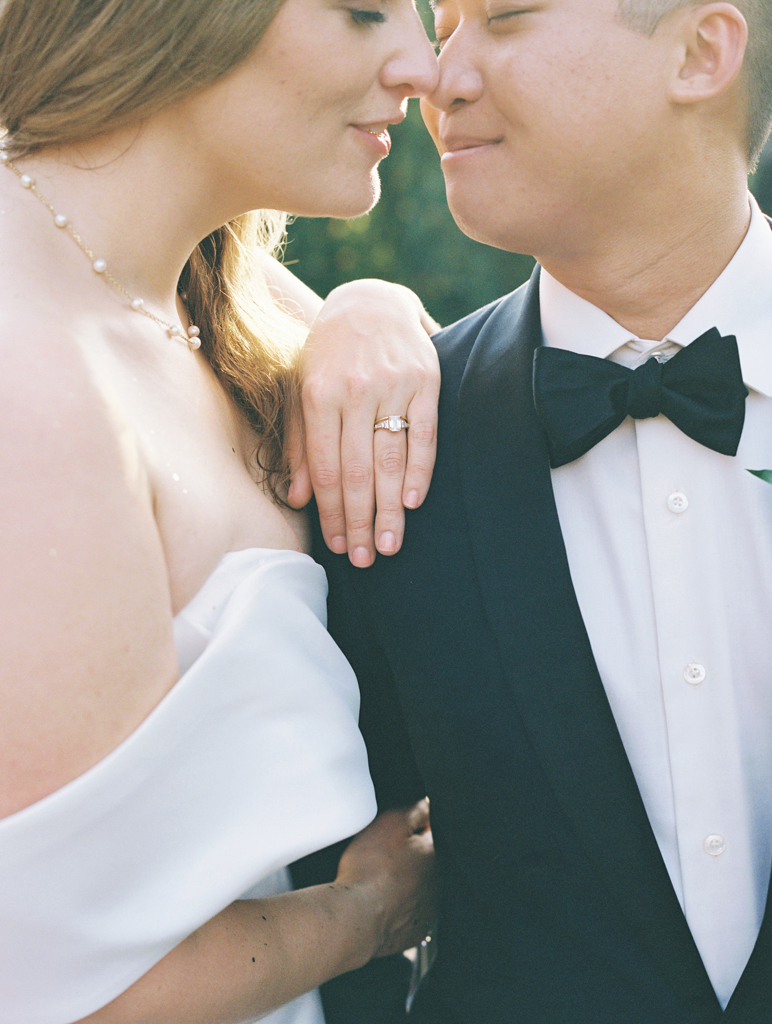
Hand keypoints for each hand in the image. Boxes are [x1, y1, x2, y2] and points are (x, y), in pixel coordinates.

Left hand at [286, 281, 439, 567]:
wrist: (369, 301)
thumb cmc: (326, 355)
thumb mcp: (300, 390)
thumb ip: (298, 444)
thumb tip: (297, 499)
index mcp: (318, 394)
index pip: (325, 468)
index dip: (331, 512)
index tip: (339, 547)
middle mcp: (355, 390)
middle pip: (358, 471)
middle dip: (361, 520)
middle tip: (366, 559)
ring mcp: (393, 385)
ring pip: (391, 459)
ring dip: (390, 508)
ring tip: (390, 544)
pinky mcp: (426, 379)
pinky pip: (425, 435)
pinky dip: (420, 470)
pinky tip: (413, 503)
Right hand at [335, 800, 435, 958]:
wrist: (353, 918)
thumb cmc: (369, 870)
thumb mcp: (391, 822)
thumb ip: (416, 809)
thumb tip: (429, 805)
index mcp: (438, 855)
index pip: (434, 832)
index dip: (415, 827)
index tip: (397, 832)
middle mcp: (440, 885)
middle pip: (428, 861)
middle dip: (411, 856)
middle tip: (383, 856)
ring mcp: (429, 911)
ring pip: (420, 888)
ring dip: (405, 883)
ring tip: (379, 881)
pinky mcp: (415, 932)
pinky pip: (409, 913)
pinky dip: (398, 907)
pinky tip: (381, 902)